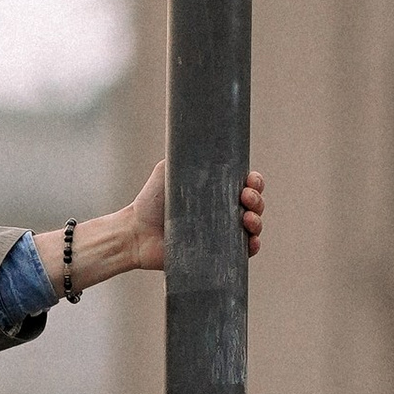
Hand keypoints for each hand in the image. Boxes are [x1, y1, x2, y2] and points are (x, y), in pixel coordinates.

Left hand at [124, 160, 265, 273]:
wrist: (136, 232)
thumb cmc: (150, 202)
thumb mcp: (166, 171)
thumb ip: (182, 156)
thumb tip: (198, 138)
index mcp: (217, 192)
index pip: (247, 185)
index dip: (255, 182)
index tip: (250, 180)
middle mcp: (224, 212)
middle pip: (255, 205)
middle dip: (257, 199)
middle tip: (245, 196)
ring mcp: (222, 234)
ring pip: (253, 228)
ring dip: (257, 222)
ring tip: (246, 218)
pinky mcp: (218, 254)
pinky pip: (243, 253)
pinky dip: (253, 247)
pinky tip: (251, 241)